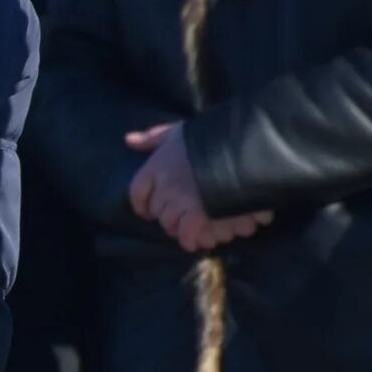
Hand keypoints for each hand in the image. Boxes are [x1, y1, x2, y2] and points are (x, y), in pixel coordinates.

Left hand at [126, 124, 274, 254]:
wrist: (242, 149)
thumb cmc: (212, 136)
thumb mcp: (180, 130)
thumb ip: (155, 137)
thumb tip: (129, 140)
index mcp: (158, 164)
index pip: (137, 190)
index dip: (141, 204)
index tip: (147, 211)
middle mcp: (165, 184)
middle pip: (157, 210)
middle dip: (167, 216)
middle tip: (179, 218)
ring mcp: (181, 201)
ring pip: (171, 224)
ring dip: (179, 229)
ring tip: (190, 229)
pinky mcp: (198, 216)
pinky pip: (187, 235)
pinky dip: (191, 240)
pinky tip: (196, 241)